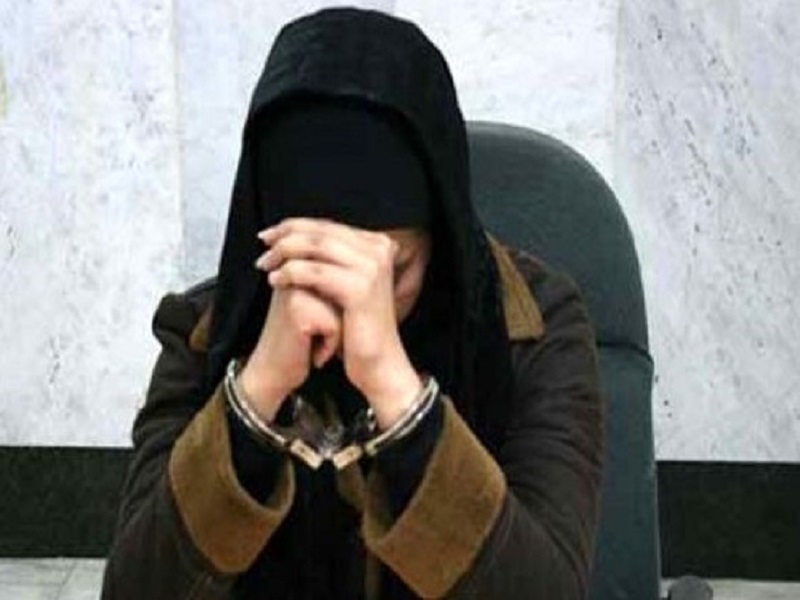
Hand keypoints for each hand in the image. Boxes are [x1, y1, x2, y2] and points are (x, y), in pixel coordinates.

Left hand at [256, 218, 422, 428]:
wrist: (379, 363)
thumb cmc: (358, 327)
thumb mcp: (347, 283)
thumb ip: (332, 257)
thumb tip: (298, 235)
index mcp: (377, 244)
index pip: (328, 225)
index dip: (294, 226)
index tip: (269, 236)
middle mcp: (378, 250)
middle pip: (321, 231)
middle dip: (285, 236)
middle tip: (262, 245)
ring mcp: (371, 268)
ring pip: (315, 246)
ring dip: (283, 252)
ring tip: (265, 264)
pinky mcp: (359, 288)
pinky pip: (314, 272)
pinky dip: (290, 273)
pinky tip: (275, 280)